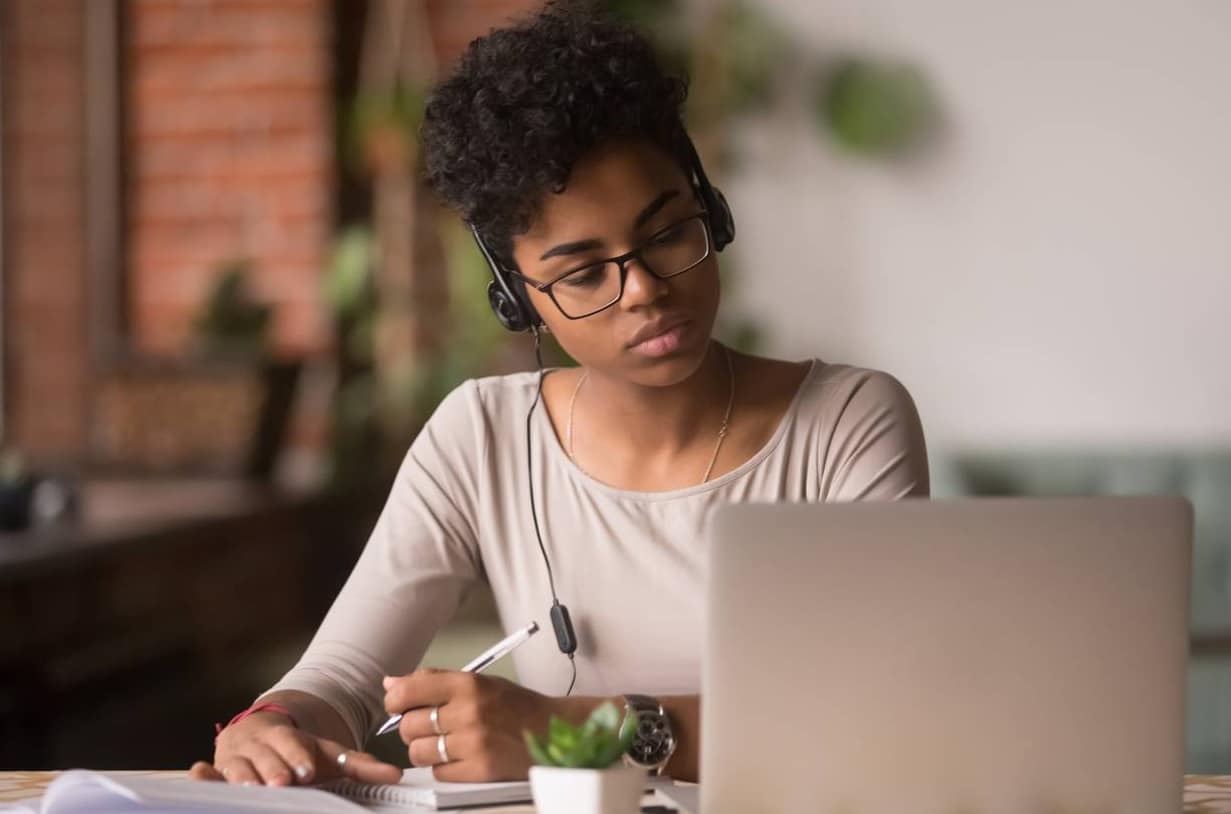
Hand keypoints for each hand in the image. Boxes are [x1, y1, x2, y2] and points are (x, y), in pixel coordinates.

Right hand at [189, 710, 401, 786]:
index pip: (292, 744)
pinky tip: (200, 774)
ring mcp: (235, 756)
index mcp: (286, 736)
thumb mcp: (326, 755)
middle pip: (265, 756)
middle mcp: (259, 743)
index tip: (306, 771)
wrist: (260, 733)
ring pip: (237, 767)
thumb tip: (396, 775)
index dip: (296, 756)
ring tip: (251, 791)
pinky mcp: (217, 769)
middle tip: (282, 784)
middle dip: (272, 770)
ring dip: (242, 777)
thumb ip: (359, 766)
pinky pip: (209, 773)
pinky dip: (204, 776)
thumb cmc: (296, 751)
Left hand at [382, 668, 556, 781]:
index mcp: (467, 684)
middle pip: (409, 726)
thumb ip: (434, 680)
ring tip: (446, 743)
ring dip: (426, 750)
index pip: (408, 691)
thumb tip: (392, 682)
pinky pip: (439, 772)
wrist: (553, 729)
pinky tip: (462, 757)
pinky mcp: (479, 769)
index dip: (395, 701)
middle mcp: (469, 711)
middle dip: (413, 728)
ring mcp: (473, 742)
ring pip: (419, 752)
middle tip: (431, 727)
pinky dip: (445, 767)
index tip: (398, 705)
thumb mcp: (479, 681)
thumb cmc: (516, 706)